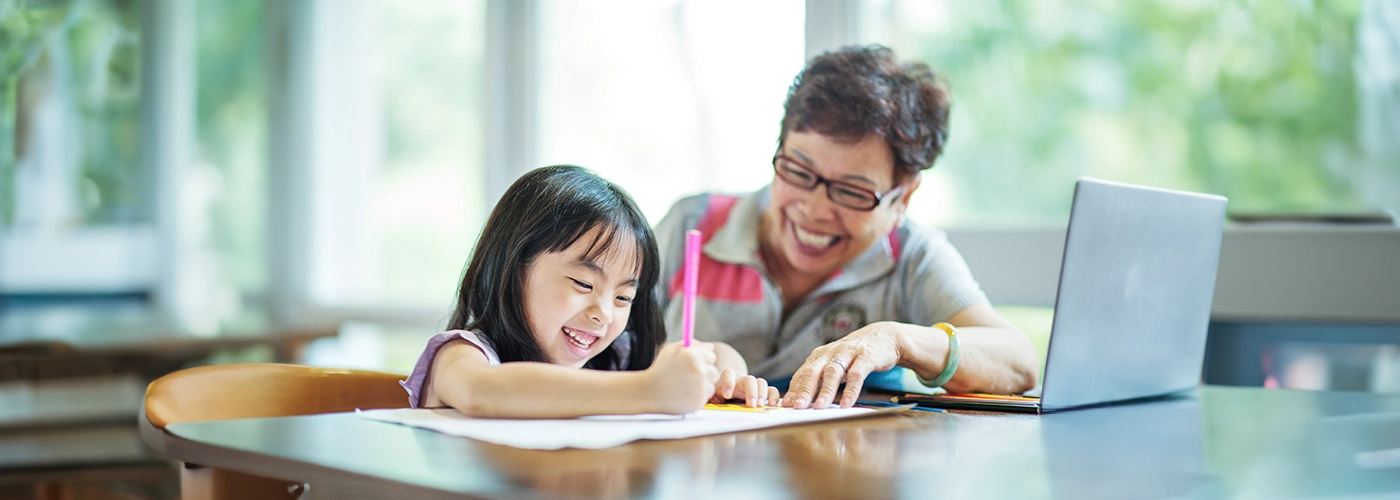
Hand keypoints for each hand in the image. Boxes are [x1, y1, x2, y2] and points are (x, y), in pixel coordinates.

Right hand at [645, 342, 719, 413]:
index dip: (702, 360)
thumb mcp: (671, 350)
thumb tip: (711, 347)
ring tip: (684, 386)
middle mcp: (699, 370)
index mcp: (693, 355)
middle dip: (704, 374)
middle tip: (688, 377)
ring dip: (702, 386)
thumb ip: (693, 344)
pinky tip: (683, 395)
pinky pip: (705, 397)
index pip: (711, 356)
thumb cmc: (660, 369)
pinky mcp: (699, 401)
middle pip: (714, 372)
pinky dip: (697, 397)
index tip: (690, 365)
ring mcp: (700, 387)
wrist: (648, 392)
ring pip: (711, 386)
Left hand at [711, 369, 781, 406]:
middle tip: (751, 405)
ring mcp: (752, 385)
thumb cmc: (716, 397)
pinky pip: (771, 390)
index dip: (729, 382)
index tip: (728, 395)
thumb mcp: (709, 398)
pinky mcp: (761, 392)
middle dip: (751, 391)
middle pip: (748, 379)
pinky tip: (773, 404)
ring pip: (761, 382)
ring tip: (760, 405)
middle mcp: (740, 381)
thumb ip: (708, 400)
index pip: (728, 374)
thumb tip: (703, 405)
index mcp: (724, 381)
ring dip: (762, 393)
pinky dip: (774, 396)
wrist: (725, 391)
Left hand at [782, 322, 900, 408]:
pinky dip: (851, 389)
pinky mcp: (867, 357)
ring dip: (825, 391)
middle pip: (814, 372)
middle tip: (797, 407)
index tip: (785, 405)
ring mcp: (849, 353)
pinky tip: (847, 403)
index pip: (803, 373)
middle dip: (804, 390)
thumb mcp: (835, 364)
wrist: (884, 336)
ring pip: (833, 372)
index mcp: (820, 355)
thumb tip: (802, 400)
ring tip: (819, 408)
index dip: (793, 389)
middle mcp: (831, 352)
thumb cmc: (855, 356)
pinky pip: (857, 374)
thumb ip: (821, 379)